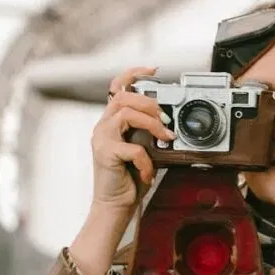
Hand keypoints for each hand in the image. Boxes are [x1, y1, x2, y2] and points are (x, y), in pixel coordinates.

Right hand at [90, 66, 175, 211]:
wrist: (116, 205)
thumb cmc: (130, 179)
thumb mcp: (145, 151)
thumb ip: (151, 135)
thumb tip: (172, 124)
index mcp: (112, 122)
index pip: (117, 88)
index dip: (133, 74)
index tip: (153, 69)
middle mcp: (103, 126)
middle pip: (123, 97)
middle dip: (150, 103)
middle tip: (167, 119)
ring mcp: (102, 139)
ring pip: (126, 113)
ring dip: (152, 123)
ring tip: (166, 137)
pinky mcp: (105, 153)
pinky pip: (134, 148)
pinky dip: (147, 160)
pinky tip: (149, 172)